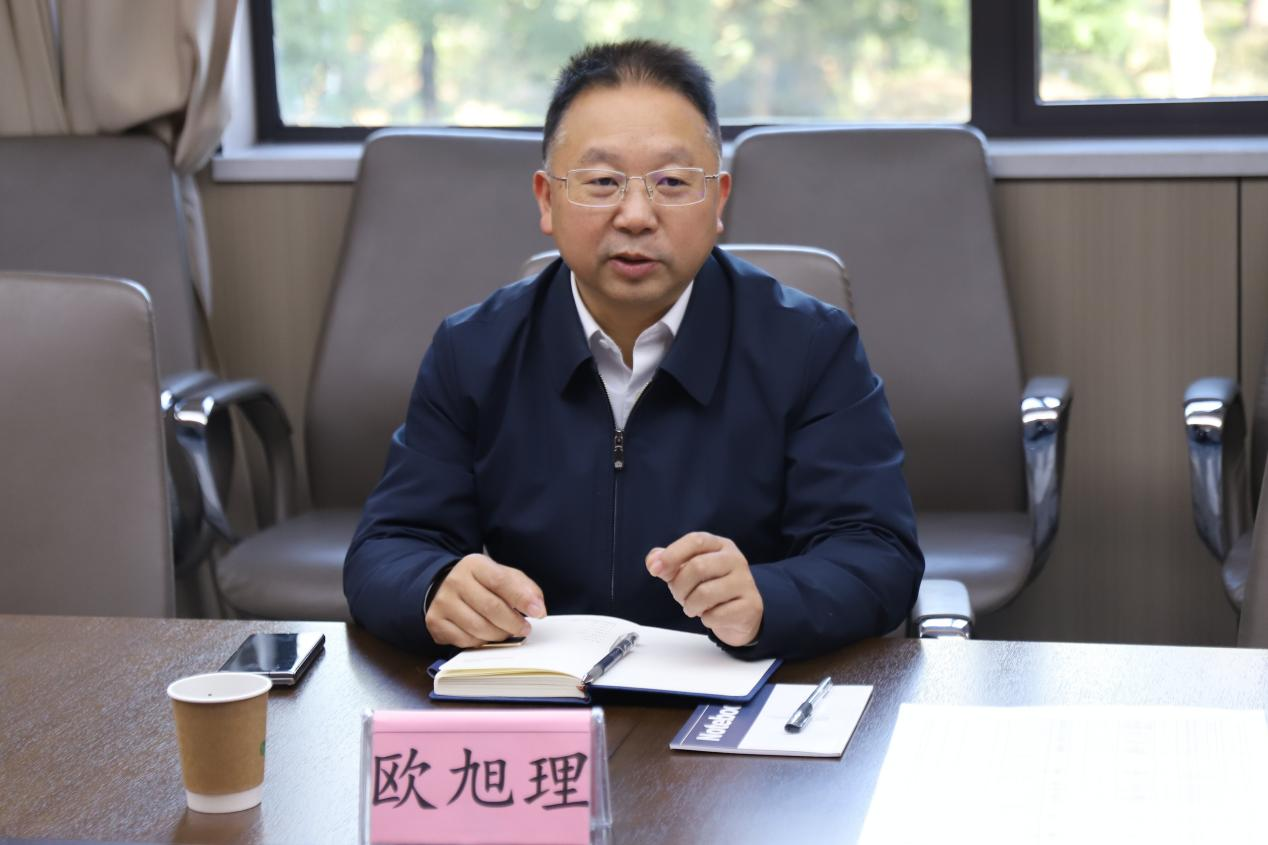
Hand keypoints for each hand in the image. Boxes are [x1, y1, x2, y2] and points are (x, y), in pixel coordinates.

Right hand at [426, 554, 546, 647]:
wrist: (443, 587)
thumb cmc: (480, 584)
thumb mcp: (502, 575)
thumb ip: (523, 588)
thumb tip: (538, 608)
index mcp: (474, 565)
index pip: (501, 581)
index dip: (522, 599)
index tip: (538, 612)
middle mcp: (455, 581)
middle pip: (491, 608)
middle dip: (513, 623)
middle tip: (524, 628)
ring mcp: (443, 603)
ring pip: (478, 628)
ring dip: (499, 635)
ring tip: (507, 631)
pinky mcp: (436, 622)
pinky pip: (465, 641)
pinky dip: (481, 642)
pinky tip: (487, 635)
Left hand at [646, 532, 763, 646]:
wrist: (740, 613)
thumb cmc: (709, 587)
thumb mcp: (687, 571)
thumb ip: (668, 563)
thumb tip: (653, 562)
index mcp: (719, 545)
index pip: (695, 540)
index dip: (672, 554)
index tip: (654, 569)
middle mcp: (735, 559)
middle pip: (697, 567)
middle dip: (679, 586)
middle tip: (679, 596)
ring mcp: (745, 581)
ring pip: (705, 593)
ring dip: (690, 605)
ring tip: (693, 607)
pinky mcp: (750, 605)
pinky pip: (717, 615)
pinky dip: (706, 619)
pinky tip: (711, 615)